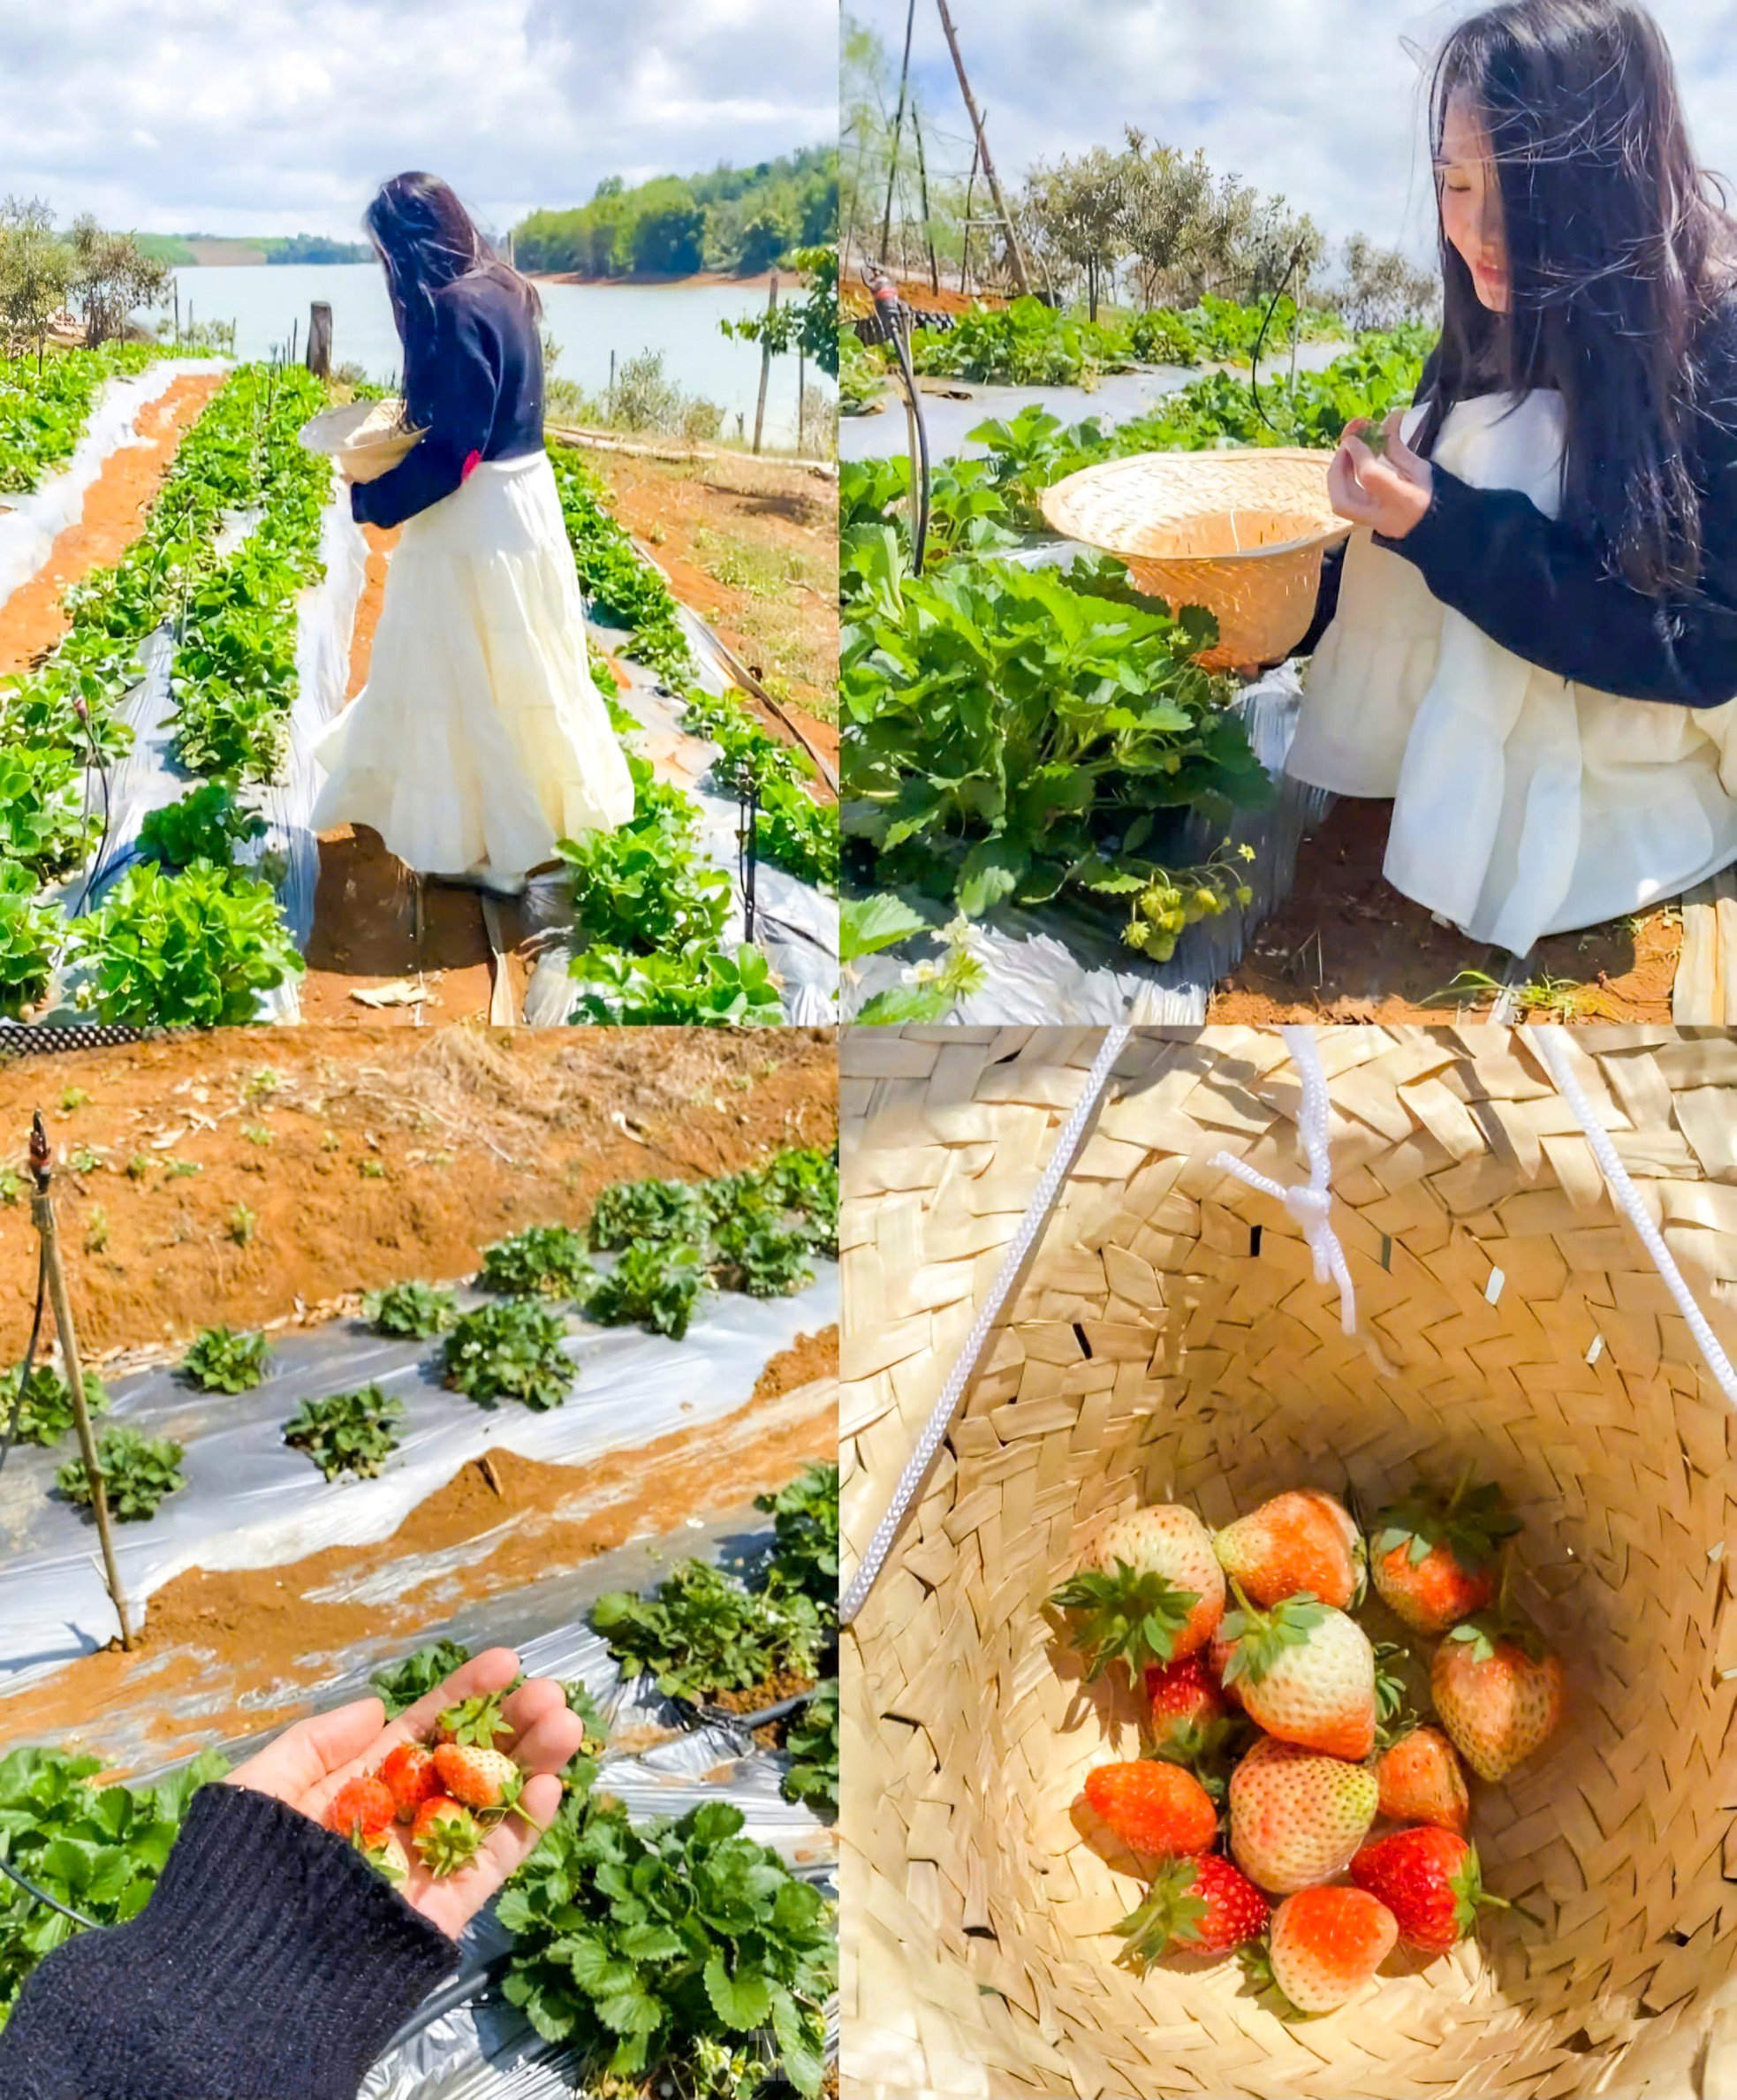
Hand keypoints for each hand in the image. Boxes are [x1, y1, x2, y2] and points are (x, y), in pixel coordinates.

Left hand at [223, 1646, 583, 1938]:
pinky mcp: (441, 1910)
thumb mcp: (259, 1789)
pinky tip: (549, 1787)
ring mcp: (422, 1866)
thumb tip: (376, 1708)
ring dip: (530, 1764)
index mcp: (356, 1791)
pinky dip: (522, 1827)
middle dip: (508, 1725)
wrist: (241, 1977)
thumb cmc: (239, 1876)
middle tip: (549, 1690)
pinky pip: (488, 1863)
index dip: (462, 1696)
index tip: (505, 1661)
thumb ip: (314, 1745)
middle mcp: (396, 1823)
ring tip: (565, 1723)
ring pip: (488, 1806)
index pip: (421, 1732)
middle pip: (465, 1764)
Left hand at [1328, 413, 1433, 539]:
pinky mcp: (1364, 523)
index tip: (1355, 436)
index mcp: (1404, 500)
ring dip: (1337, 473)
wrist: (1437, 526)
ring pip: (1339, 504)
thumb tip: (1389, 416)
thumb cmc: (1433, 494)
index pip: (1370, 477)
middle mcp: (1382, 517)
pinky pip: (1344, 502)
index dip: (1359, 453)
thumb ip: (1397, 446)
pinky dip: (1342, 480)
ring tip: (1347, 450)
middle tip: (1346, 444)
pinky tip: (1349, 463)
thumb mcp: (1419, 468)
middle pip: (1343, 499)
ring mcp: (1371, 525)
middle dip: (1338, 467)